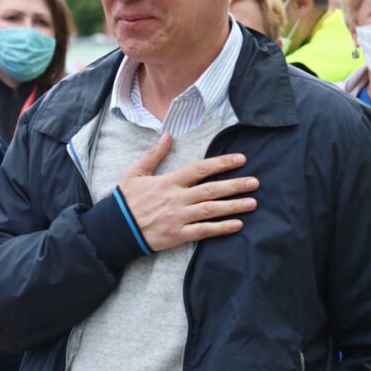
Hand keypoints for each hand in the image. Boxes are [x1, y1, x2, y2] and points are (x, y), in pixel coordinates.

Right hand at [118, 133, 258, 251]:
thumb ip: (154, 154)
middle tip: (255, 182)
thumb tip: (168, 135)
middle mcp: (176, 198)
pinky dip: (221, 228)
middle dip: (235, 185)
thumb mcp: (136, 173)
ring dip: (233, 206)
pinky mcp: (178, 235)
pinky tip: (237, 225)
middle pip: (211, 189)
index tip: (240, 159)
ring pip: (211, 210)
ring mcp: (178, 217)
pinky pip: (204, 231)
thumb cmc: (126, 201)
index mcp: (168, 182)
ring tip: (252, 203)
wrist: (115, 229)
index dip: (221, 163)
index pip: (200, 169)